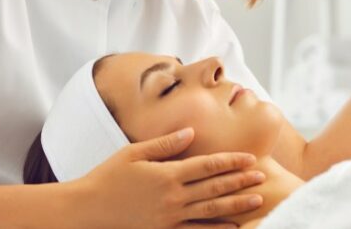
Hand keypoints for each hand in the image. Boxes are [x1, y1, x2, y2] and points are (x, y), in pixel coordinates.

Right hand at [78, 127, 264, 228]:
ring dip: (236, 205)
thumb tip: (191, 132)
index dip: (230, 161)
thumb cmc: (108, 177)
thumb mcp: (134, 153)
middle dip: (241, 181)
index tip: (250, 158)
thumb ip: (165, 143)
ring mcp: (170, 217)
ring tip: (257, 200)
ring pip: (211, 211)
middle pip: (215, 188)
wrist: (88, 209)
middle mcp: (173, 197)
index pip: (207, 165)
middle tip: (262, 176)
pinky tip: (232, 226)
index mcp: (167, 174)